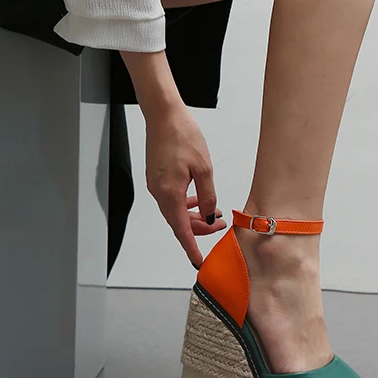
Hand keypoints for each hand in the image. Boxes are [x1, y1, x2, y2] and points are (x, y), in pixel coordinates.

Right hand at [144, 103, 227, 267]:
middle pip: (179, 223)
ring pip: (176, 212)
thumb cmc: (183, 136)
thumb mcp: (204, 168)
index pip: (181, 230)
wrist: (163, 115)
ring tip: (216, 213)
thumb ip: (208, 195)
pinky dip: (186, 205)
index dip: (191, 248)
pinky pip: (172, 200)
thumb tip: (210, 215)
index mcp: (170, 193)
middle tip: (221, 226)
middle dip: (199, 229)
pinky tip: (200, 200)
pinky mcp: (157, 178)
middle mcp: (159, 193)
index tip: (198, 262)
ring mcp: (156, 186)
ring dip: (195, 216)